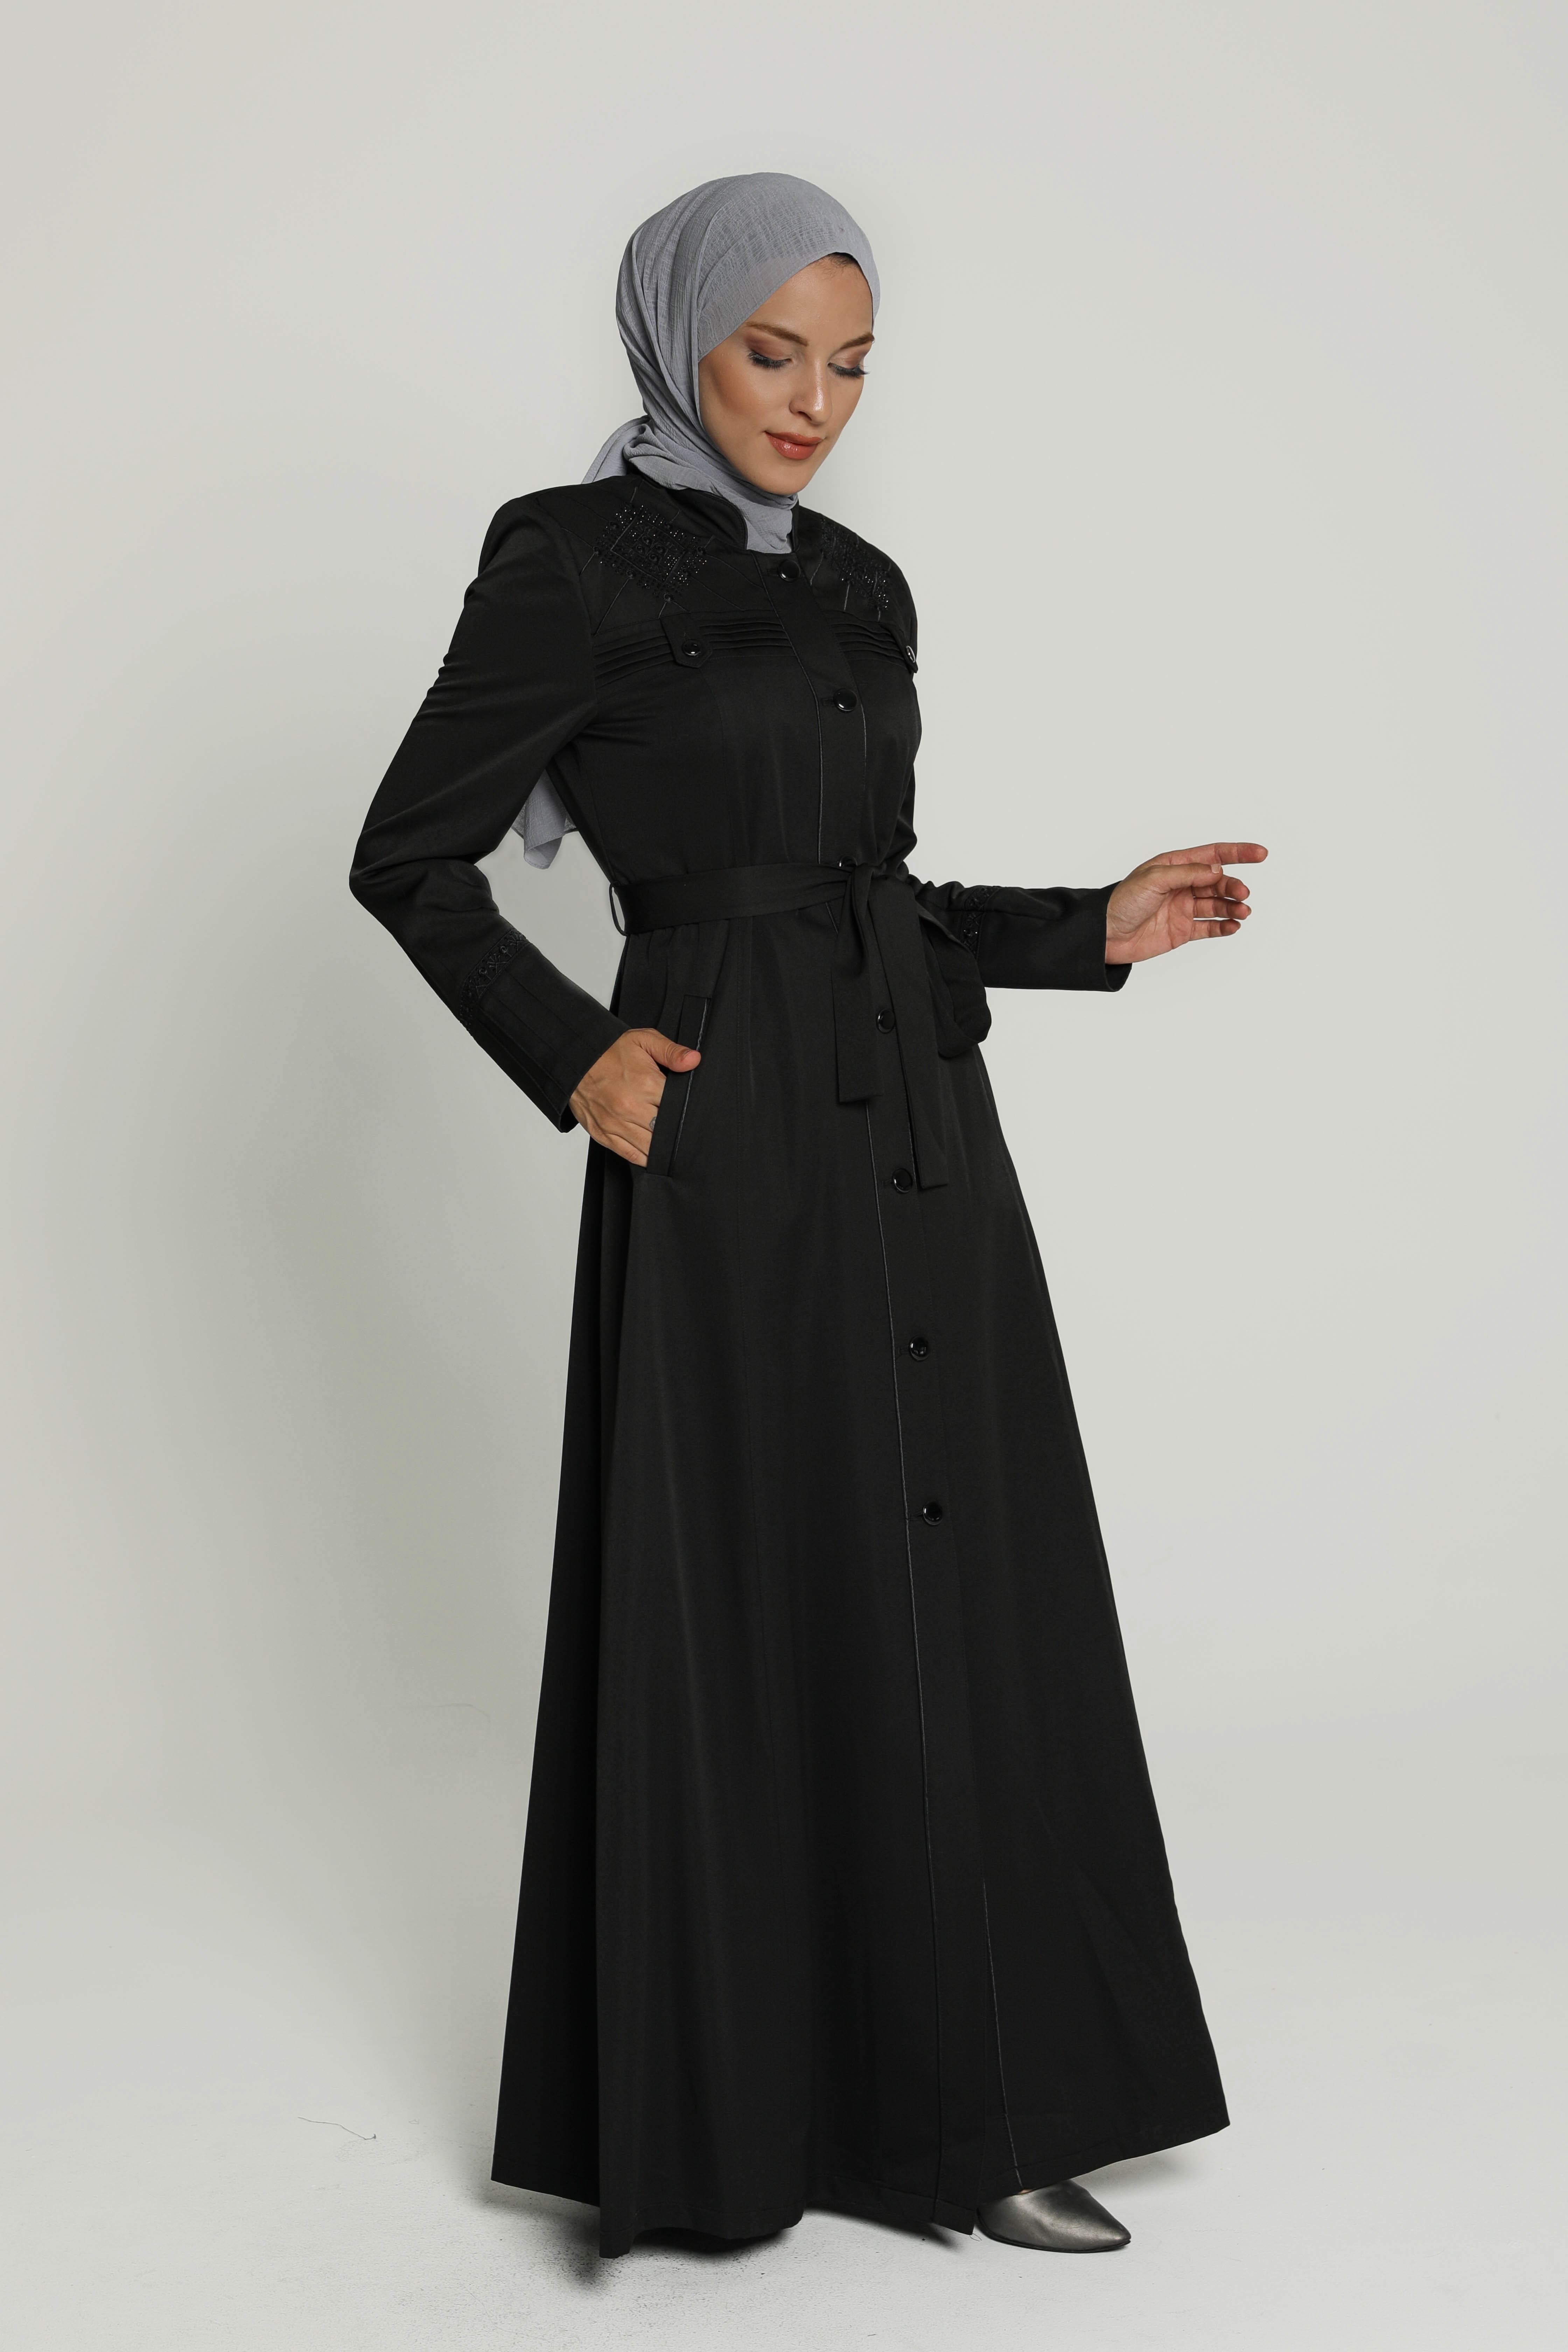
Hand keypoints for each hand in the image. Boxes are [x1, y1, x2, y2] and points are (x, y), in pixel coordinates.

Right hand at [569, 1028, 700, 1165]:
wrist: (575, 1061)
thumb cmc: (610, 1051)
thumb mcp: (643, 1041)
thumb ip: (671, 1051)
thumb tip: (694, 1060)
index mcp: (645, 1084)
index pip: (677, 1107)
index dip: (685, 1111)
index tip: (688, 1111)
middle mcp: (630, 1107)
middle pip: (665, 1130)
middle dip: (674, 1131)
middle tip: (681, 1129)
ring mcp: (615, 1123)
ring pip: (650, 1147)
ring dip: (661, 1147)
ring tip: (670, 1143)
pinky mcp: (603, 1134)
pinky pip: (630, 1155)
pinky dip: (644, 1157)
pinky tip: (652, 1152)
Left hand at [1105, 841, 1267, 964]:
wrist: (1106, 934)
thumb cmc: (1122, 901)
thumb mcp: (1154, 879)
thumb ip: (1188, 873)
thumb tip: (1217, 869)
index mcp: (1175, 865)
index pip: (1213, 855)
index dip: (1238, 853)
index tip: (1261, 854)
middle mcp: (1182, 885)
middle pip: (1219, 881)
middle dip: (1234, 886)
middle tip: (1242, 894)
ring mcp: (1184, 908)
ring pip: (1217, 904)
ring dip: (1233, 906)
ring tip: (1243, 911)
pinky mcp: (1183, 930)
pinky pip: (1209, 926)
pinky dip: (1224, 926)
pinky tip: (1234, 925)